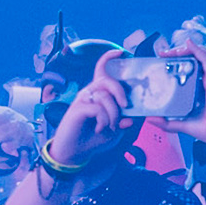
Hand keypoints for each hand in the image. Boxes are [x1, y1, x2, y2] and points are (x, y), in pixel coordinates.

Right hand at [47, 54, 133, 168]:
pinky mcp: (77, 109)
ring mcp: (82, 100)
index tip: (120, 52)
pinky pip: (98, 109)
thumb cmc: (92, 139)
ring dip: (113, 114)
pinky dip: (103, 121)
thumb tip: (131, 118)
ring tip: (110, 127)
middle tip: (125, 106)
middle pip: (107, 80)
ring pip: (105, 96)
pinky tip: (99, 129)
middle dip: (120, 92)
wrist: (74, 152)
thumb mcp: (114, 132)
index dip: (108, 58)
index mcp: (98, 94)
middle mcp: (89, 93)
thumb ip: (123, 123)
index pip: (101, 71)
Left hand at [156, 40, 205, 148]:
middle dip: (183, 52)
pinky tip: (188, 44)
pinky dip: (198, 50)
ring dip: (191, 49)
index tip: (165, 59)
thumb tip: (148, 119)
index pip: (195, 68)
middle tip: (165, 53)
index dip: (182, 60)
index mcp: (204, 89)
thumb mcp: (181, 124)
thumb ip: (166, 122)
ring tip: (175, 49)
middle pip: (200, 58)